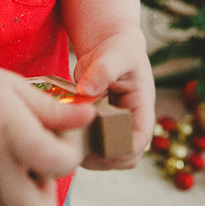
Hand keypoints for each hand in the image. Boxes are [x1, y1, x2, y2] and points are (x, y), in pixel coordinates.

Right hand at [0, 62, 94, 205]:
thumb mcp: (18, 88)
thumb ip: (55, 110)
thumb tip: (89, 116)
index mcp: (11, 134)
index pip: (56, 162)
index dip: (71, 151)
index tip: (64, 133)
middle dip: (52, 191)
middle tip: (44, 161)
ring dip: (33, 198)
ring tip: (26, 165)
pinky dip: (14, 199)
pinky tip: (10, 168)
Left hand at [72, 27, 155, 169]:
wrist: (109, 46)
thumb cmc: (119, 49)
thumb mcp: (116, 54)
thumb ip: (104, 70)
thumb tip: (87, 90)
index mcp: (142, 109)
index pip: (138, 141)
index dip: (120, 150)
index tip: (96, 146)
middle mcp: (131, 123)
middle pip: (124, 157)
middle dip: (103, 159)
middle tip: (75, 150)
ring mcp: (114, 127)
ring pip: (107, 157)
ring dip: (89, 156)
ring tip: (67, 143)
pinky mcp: (98, 126)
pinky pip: (92, 145)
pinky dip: (79, 145)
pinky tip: (62, 135)